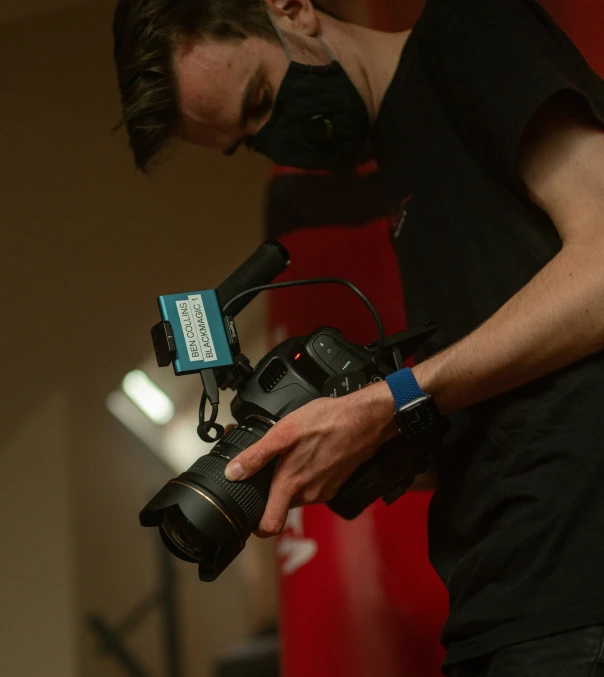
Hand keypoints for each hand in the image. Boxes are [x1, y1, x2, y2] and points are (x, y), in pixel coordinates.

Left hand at [224, 380, 397, 536]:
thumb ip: (257, 455)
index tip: (248, 513)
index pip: (269, 526)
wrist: (365, 419)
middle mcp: (309, 494)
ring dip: (290, 480)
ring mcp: (324, 491)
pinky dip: (307, 475)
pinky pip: (313, 486)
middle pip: (281, 506)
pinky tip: (308, 454)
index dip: (255, 526)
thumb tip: (234, 472)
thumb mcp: (284, 431)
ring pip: (297, 495)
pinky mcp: (335, 484)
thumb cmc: (328, 421)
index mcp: (291, 484)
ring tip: (289, 455)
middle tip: (267, 467)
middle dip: (272, 490)